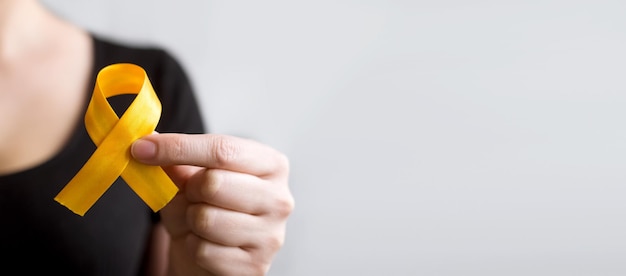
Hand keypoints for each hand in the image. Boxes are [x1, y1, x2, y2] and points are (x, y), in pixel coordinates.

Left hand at [132, 133, 293, 274]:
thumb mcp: (190, 181)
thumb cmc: (207, 210)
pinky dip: (194, 247)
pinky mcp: (255, 267)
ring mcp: (271, 235)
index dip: (179, 147)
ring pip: (206, 219)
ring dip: (191, 222)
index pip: (223, 150)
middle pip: (214, 183)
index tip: (142, 148)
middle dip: (190, 191)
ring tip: (200, 222)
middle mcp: (279, 198)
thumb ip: (176, 163)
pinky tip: (206, 245)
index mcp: (271, 165)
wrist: (214, 258)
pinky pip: (205, 251)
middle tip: (191, 196)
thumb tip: (149, 144)